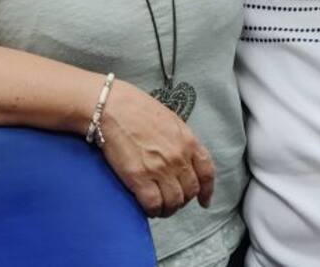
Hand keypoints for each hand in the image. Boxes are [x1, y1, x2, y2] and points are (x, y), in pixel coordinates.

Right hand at [97, 80, 214, 217]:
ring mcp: (160, 168)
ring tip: (160, 208)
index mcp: (189, 142)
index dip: (207, 190)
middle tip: (172, 201)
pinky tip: (148, 209)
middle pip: (190, 191)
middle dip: (183, 200)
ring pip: (173, 201)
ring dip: (168, 209)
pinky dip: (152, 210)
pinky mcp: (139, 177)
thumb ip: (181, 141)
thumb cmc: (139, 110)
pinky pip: (153, 203)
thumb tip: (183, 158)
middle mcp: (178, 157)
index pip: (207, 172)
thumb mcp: (171, 122)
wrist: (113, 107)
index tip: (204, 201)